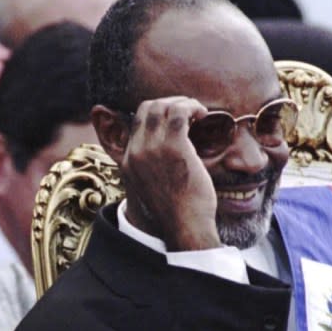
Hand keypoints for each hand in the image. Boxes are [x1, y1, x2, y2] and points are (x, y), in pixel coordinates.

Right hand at [121, 96, 221, 250]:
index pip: (136, 122)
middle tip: (188, 112)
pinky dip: (193, 108)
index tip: (176, 119)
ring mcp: (152, 148)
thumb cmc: (176, 211)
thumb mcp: (152, 188)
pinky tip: (203, 115)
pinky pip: (180, 112)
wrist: (183, 227)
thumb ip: (152, 168)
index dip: (158, 114)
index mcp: (128, 161)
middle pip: (146, 108)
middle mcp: (136, 152)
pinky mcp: (174, 147)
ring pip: (162, 106)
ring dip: (183, 104)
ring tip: (197, 113)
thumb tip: (166, 156)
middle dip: (169, 103)